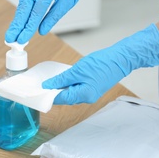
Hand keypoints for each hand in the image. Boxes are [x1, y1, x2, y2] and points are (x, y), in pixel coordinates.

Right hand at [5, 0, 106, 43]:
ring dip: (16, 21)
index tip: (23, 38)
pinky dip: (20, 15)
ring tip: (11, 35)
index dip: (29, 26)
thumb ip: (53, 16)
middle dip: (16, 25)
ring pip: (22, 6)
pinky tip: (17, 25)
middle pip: (24, 8)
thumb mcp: (67, 1)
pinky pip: (24, 3)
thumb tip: (42, 31)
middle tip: (10, 39)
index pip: (37, 11)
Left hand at [42, 24, 158, 103]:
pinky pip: (76, 88)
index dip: (48, 94)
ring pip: (70, 93)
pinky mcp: (92, 88)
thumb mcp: (77, 70)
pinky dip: (69, 84)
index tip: (37, 90)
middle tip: (42, 83)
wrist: (121, 58)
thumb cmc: (103, 63)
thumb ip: (61, 79)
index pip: (60, 99)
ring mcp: (90, 94)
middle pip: (64, 97)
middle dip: (53, 91)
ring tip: (52, 79)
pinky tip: (64, 77)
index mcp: (83, 96)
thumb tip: (48, 85)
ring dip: (61, 87)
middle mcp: (87, 98)